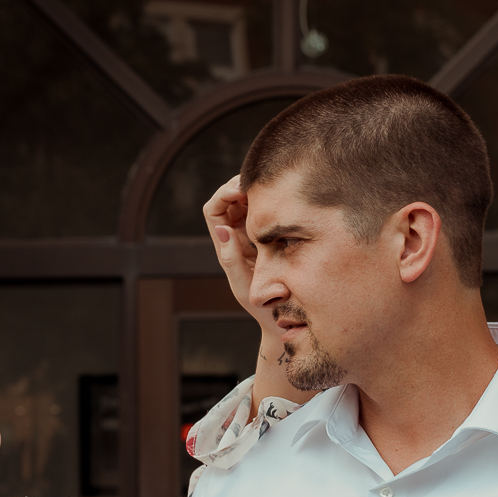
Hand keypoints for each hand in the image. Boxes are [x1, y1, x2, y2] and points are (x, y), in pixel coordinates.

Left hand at [204, 176, 268, 332]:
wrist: (283, 319)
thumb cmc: (263, 306)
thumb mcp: (244, 285)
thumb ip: (232, 259)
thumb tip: (222, 229)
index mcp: (226, 245)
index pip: (213, 210)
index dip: (223, 194)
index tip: (241, 189)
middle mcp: (236, 236)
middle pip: (229, 198)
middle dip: (239, 184)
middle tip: (259, 178)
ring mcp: (253, 233)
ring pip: (248, 201)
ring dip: (256, 188)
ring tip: (272, 182)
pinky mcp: (271, 234)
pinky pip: (266, 209)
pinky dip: (270, 198)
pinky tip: (284, 194)